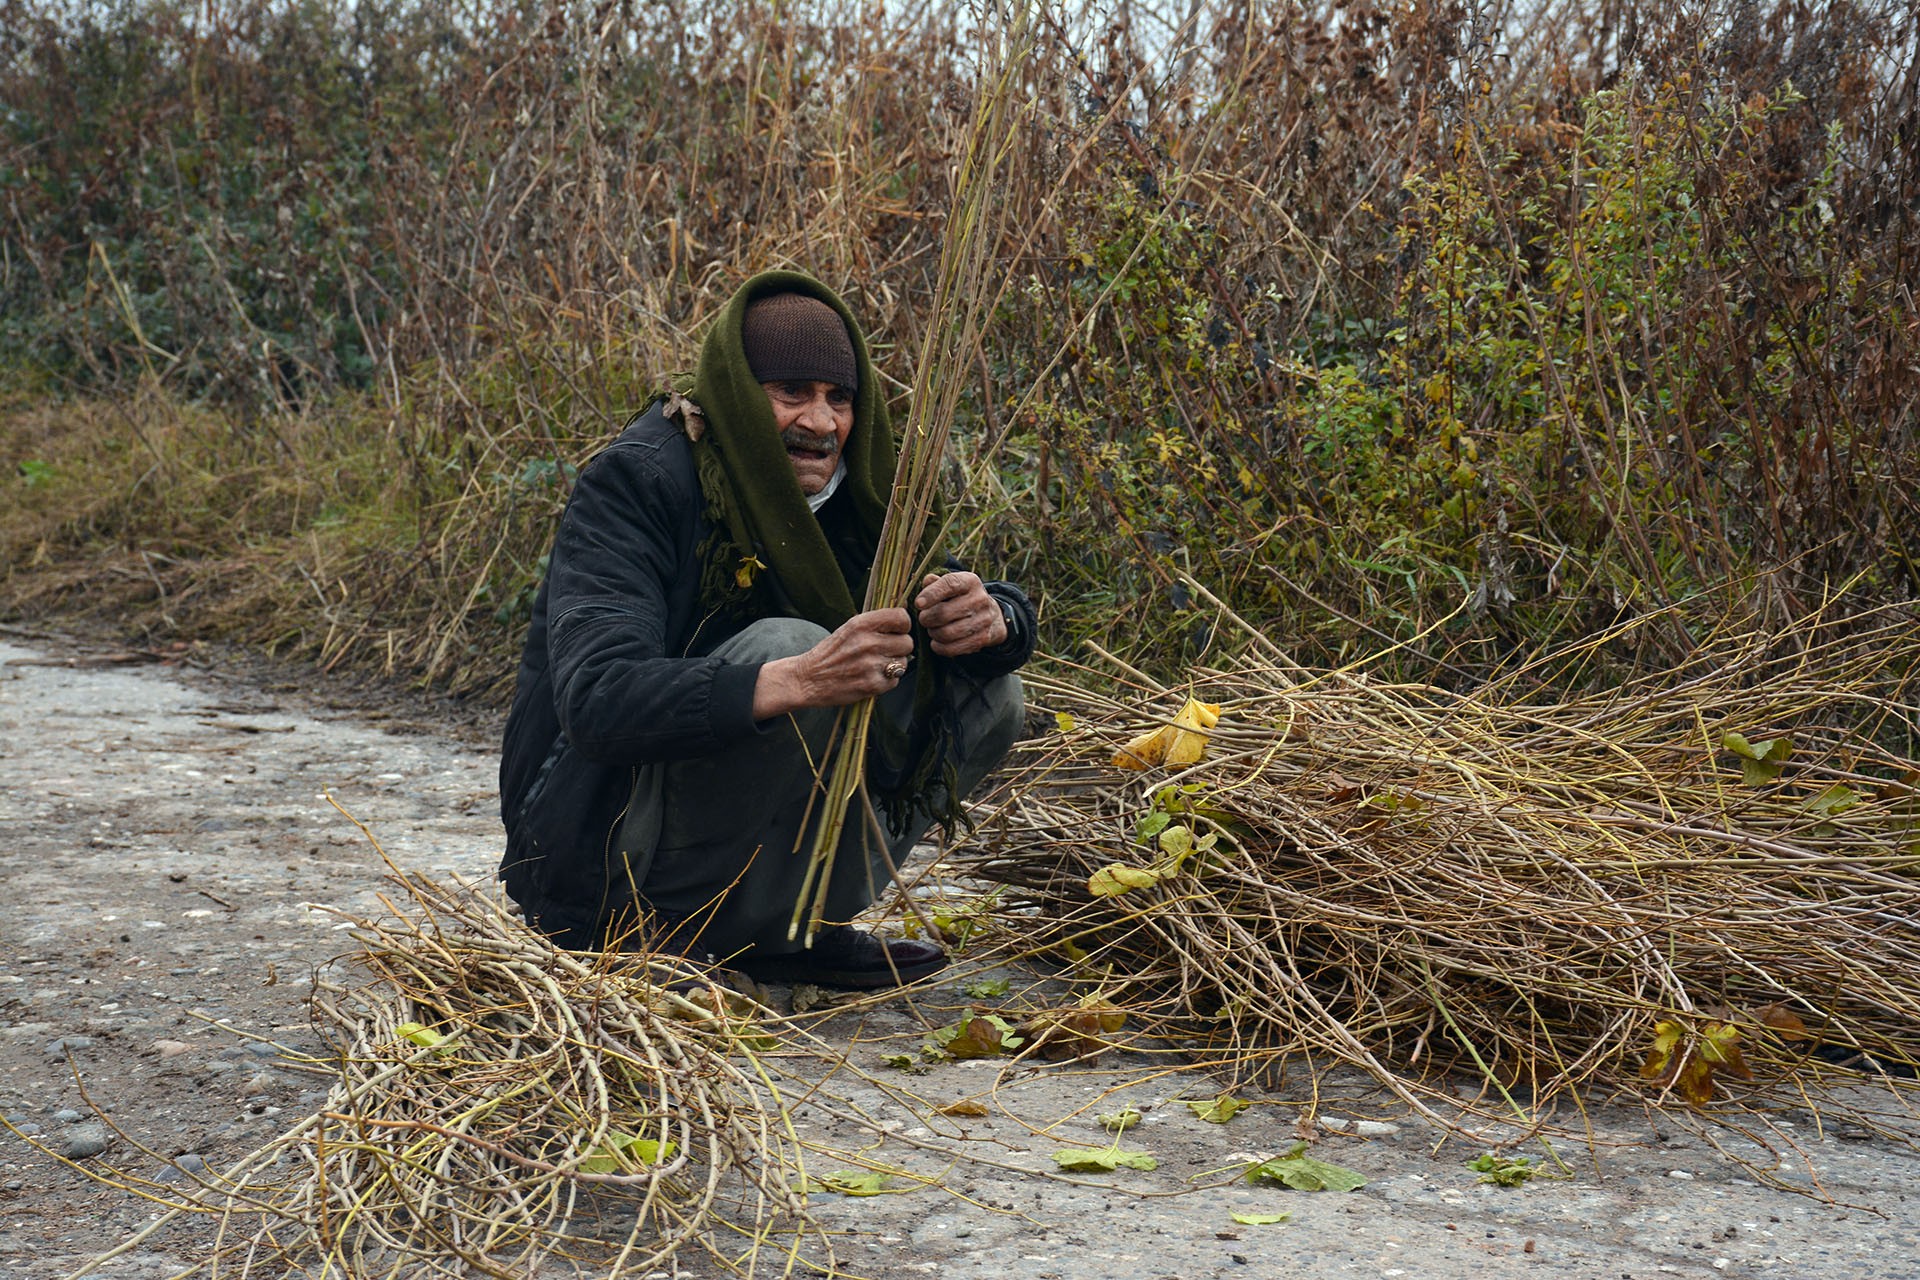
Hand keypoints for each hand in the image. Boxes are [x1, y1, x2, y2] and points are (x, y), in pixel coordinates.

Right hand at [752, 608, 914, 717]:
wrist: (809, 678)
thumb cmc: (831, 652)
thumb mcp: (849, 628)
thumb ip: (875, 622)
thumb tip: (905, 614)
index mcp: (861, 624)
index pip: (902, 618)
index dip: (902, 626)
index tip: (896, 631)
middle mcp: (868, 642)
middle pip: (907, 642)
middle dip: (898, 648)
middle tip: (883, 652)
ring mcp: (871, 665)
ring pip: (903, 663)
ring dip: (893, 665)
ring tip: (875, 665)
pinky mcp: (872, 685)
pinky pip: (895, 681)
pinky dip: (886, 681)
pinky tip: (871, 677)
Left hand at [914, 572, 1006, 657]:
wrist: (991, 615)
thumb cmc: (962, 598)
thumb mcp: (952, 586)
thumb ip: (936, 583)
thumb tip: (927, 580)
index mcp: (970, 581)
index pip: (950, 584)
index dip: (931, 594)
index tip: (918, 603)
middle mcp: (980, 599)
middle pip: (944, 613)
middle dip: (927, 618)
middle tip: (924, 619)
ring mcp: (983, 620)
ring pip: (946, 633)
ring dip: (933, 633)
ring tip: (932, 629)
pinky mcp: (983, 639)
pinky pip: (953, 648)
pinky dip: (939, 647)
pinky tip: (937, 642)